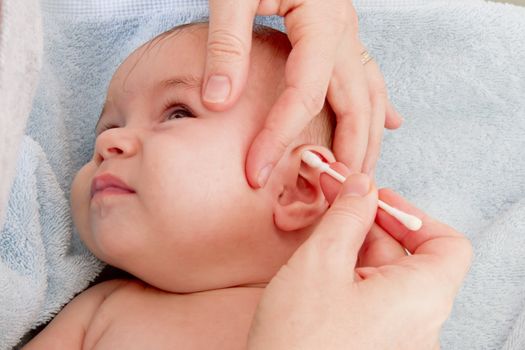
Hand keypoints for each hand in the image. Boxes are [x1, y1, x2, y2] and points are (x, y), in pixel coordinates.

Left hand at [202, 0, 402, 187]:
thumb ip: (227, 45)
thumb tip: (218, 102)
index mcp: (320, 22)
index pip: (305, 95)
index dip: (280, 137)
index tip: (256, 172)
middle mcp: (344, 33)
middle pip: (354, 106)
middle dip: (344, 155)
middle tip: (332, 198)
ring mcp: (350, 35)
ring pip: (370, 97)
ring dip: (368, 141)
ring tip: (362, 179)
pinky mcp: (344, 37)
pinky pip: (370, 78)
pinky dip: (378, 107)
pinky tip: (389, 126)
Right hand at [247, 167, 472, 349]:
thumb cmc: (298, 340)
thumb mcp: (320, 263)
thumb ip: (347, 217)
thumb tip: (361, 187)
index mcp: (421, 299)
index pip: (447, 245)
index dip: (411, 215)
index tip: (375, 200)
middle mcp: (419, 323)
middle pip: (409, 257)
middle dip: (369, 224)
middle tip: (334, 201)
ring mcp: (397, 339)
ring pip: (386, 278)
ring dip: (355, 249)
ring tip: (319, 237)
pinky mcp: (374, 346)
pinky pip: (373, 302)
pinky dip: (351, 277)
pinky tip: (319, 270)